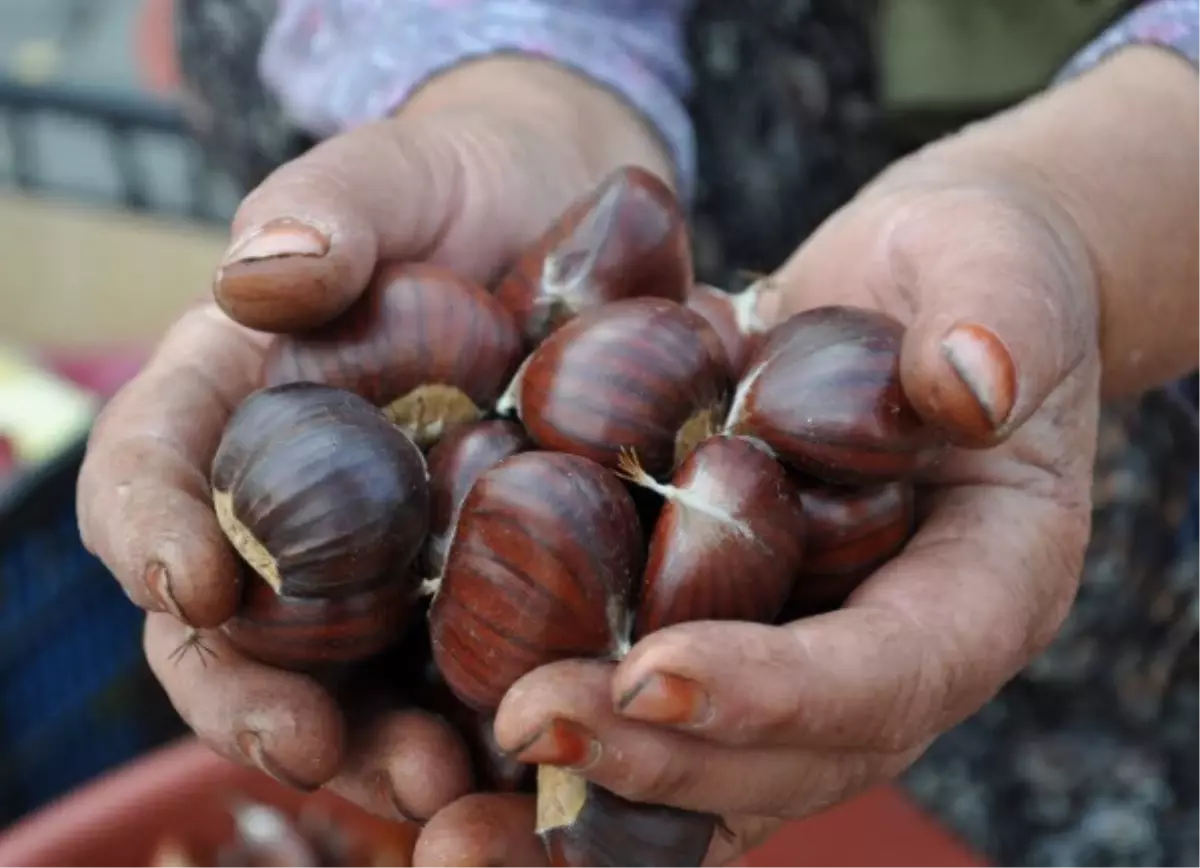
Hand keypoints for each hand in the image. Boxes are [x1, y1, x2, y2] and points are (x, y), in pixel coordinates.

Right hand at [76, 55, 674, 858]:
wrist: (569, 214)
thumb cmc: (460, 184)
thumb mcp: (395, 174)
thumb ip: (330, 208)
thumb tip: (260, 271)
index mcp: (235, 401)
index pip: (151, 476)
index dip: (146, 535)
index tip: (187, 585)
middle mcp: (294, 501)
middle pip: (230, 625)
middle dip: (253, 698)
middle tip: (309, 750)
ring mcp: (387, 556)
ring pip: (344, 681)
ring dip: (372, 750)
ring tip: (438, 789)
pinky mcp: (480, 583)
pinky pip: (461, 675)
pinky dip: (483, 730)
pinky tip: (528, 760)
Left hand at [488, 141, 1101, 862]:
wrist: (906, 295)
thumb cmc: (965, 270)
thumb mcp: (991, 267)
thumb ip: (994, 317)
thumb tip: (975, 379)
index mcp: (982, 588)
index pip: (893, 671)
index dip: (780, 692)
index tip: (653, 673)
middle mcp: (894, 654)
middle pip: (789, 756)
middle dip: (658, 756)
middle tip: (527, 725)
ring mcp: (811, 657)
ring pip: (716, 771)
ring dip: (598, 789)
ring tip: (470, 798)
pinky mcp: (736, 631)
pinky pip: (663, 716)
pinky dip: (581, 747)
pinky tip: (470, 757)